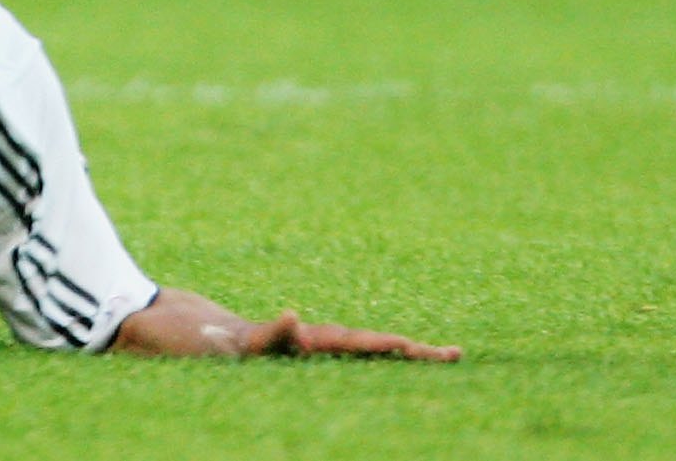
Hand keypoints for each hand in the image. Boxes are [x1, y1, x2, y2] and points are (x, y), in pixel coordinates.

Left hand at [238, 310, 460, 363]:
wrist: (222, 339)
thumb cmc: (234, 347)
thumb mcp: (251, 345)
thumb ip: (274, 334)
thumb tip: (294, 317)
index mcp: (315, 340)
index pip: (361, 343)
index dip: (390, 347)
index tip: (420, 349)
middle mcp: (327, 340)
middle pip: (378, 343)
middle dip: (415, 350)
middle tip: (454, 354)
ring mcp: (328, 347)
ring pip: (377, 349)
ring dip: (412, 353)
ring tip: (451, 355)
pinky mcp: (325, 355)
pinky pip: (364, 358)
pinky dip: (396, 356)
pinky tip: (425, 356)